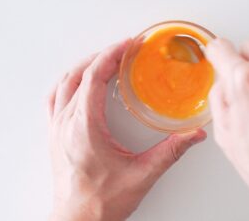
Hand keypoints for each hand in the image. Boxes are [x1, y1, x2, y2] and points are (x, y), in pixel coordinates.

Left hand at [47, 39, 206, 220]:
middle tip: (122, 49)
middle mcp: (66, 123)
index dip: (111, 54)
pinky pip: (55, 99)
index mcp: (84, 127)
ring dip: (84, 67)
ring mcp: (57, 129)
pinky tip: (77, 84)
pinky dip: (68, 84)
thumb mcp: (142, 175)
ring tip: (104, 60)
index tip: (127, 44)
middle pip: (78, 74)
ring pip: (64, 83)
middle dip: (101, 55)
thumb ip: (170, 152)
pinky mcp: (55, 136)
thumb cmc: (100, 203)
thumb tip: (193, 135)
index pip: (94, 77)